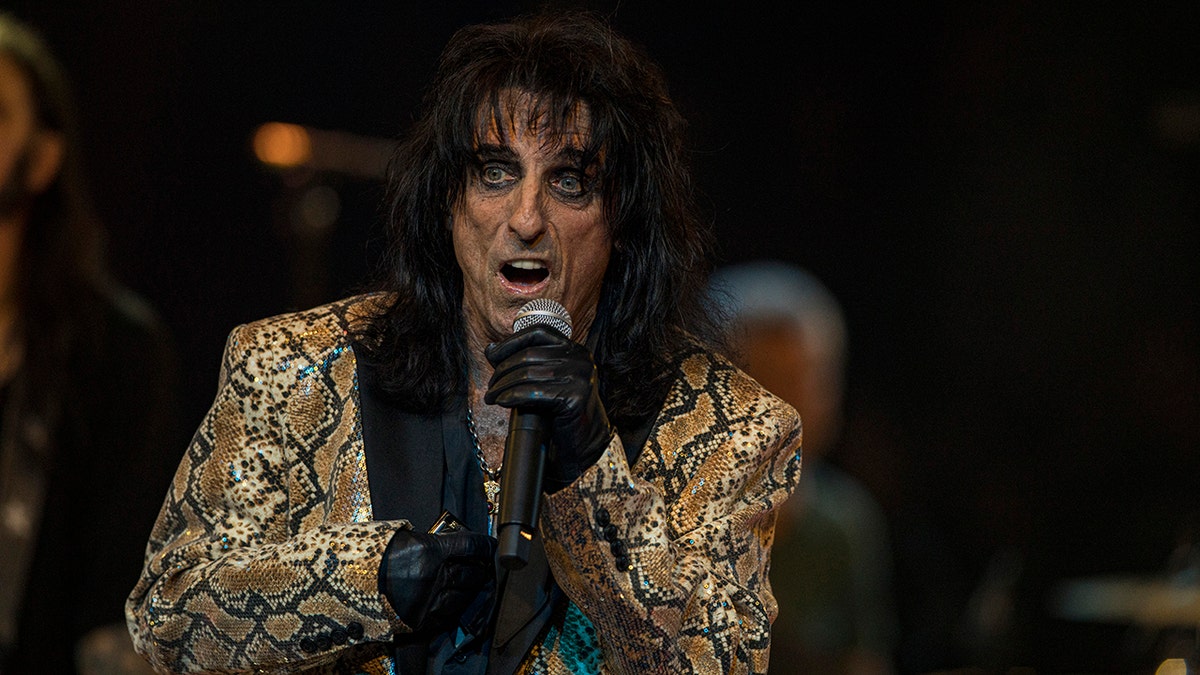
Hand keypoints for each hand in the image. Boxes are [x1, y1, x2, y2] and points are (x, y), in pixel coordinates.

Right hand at [379, 528, 495, 634]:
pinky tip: (456, 602)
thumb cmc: (374, 554)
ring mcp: (427, 600)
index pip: (471, 546)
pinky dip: (454, 609)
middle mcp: (433, 576)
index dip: (485, 546)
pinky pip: (446, 616)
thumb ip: (433, 542)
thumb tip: (455, 546)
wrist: (349, 579)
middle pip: (471, 574)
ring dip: (471, 590)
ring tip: (473, 585)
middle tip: (484, 567)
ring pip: (463, 597)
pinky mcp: (419, 620)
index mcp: (430, 550)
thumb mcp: (405, 538)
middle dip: (480, 570)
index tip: (491, 546)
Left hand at [485, 324, 612, 491]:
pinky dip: (511, 396)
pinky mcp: (574, 397)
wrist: (584, 442)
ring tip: (491, 397)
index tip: (492, 355)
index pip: (538, 332)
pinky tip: (502, 402)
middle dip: (502, 370)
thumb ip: (525, 363)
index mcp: (575, 349)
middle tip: (490, 387)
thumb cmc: (561, 411)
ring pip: (527, 373)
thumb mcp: (545, 381)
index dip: (511, 341)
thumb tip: (491, 349)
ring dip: (502, 386)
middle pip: (528, 354)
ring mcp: (579, 377)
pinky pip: (532, 392)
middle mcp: (580, 358)